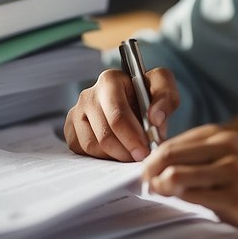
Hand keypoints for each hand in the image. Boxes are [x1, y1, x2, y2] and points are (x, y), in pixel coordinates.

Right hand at [63, 65, 178, 161]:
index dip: (132, 138)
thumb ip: (166, 98)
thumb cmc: (146, 93)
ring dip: (114, 155)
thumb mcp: (163, 87)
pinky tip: (115, 150)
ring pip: (92, 146)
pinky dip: (101, 156)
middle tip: (140, 158)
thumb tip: (155, 119)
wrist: (131, 99)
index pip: (117, 116)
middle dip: (125, 151)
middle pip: (104, 135)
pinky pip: (82, 151)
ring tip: (130, 152)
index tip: (145, 152)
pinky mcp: (70, 128)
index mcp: (109, 81)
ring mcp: (76, 112)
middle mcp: (88, 95)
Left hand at [142, 125, 237, 236]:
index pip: (171, 143)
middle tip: (144, 186)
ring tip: (158, 195)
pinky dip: (180, 200)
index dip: (150, 160)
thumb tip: (163, 174)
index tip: (143, 174)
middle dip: (148, 173)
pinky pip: (196, 198)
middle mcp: (226, 149)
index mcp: (224, 137)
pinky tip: (179, 203)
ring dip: (160, 187)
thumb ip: (206, 161)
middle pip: (167, 156)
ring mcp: (232, 173)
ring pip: (177, 175)